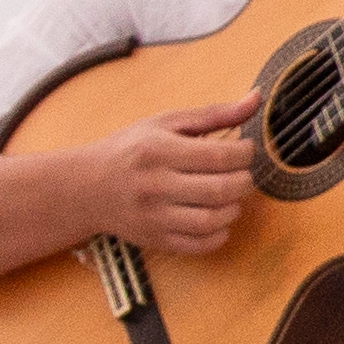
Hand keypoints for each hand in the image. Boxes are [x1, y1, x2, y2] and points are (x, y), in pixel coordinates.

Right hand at [84, 104, 257, 255]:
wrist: (86, 187)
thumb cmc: (130, 150)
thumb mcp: (166, 123)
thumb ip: (214, 114)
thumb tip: (257, 98)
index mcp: (159, 150)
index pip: (222, 156)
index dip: (246, 153)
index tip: (244, 150)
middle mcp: (155, 185)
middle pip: (222, 189)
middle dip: (245, 181)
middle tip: (241, 174)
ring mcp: (155, 216)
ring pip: (213, 220)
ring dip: (234, 208)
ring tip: (229, 196)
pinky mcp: (156, 239)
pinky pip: (201, 245)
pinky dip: (219, 234)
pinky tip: (216, 218)